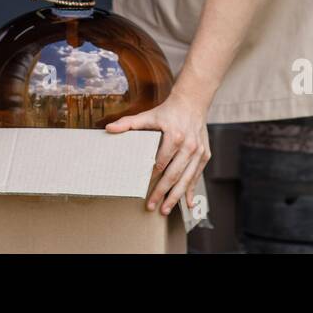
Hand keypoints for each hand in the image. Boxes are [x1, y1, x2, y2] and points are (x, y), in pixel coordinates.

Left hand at [106, 92, 210, 215]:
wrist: (192, 103)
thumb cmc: (168, 112)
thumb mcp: (148, 116)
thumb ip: (128, 123)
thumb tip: (108, 128)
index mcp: (174, 136)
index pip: (161, 161)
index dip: (151, 176)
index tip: (142, 187)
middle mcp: (189, 146)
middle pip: (174, 174)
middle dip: (162, 192)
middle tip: (152, 206)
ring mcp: (198, 152)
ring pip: (186, 179)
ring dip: (176, 196)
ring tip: (165, 209)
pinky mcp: (205, 155)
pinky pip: (197, 176)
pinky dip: (191, 190)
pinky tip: (187, 203)